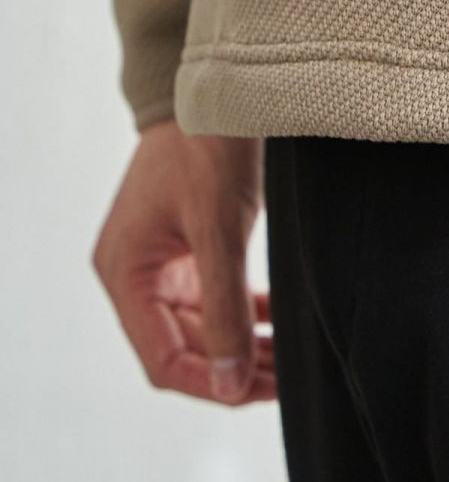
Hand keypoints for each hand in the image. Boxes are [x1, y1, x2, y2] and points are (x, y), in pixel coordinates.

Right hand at [92, 119, 275, 405]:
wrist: (222, 87)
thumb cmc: (207, 147)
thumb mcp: (219, 228)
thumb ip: (224, 307)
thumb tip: (229, 383)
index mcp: (127, 273)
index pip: (163, 359)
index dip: (209, 384)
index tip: (257, 394)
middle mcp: (139, 273)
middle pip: (185, 348)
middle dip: (233, 369)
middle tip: (287, 381)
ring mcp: (166, 261)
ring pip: (204, 327)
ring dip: (242, 346)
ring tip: (289, 362)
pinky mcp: (193, 246)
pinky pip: (217, 298)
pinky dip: (246, 315)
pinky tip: (278, 325)